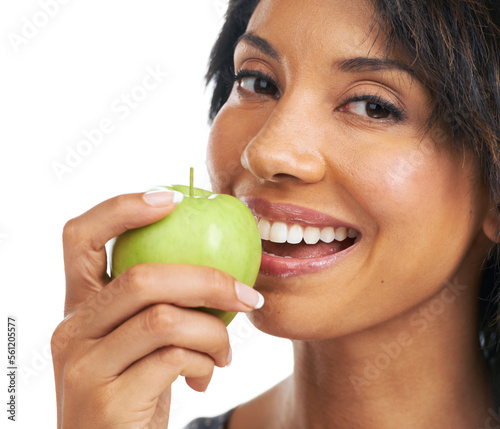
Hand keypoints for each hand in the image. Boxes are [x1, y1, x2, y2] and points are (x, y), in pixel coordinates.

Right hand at [51, 190, 261, 427]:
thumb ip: (158, 304)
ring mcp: (84, 365)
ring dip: (214, 331)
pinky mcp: (108, 400)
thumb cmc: (136, 388)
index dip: (123, 208)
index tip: (174, 198)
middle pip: (142, 277)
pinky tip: (208, 374)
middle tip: (246, 294)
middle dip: (208, 280)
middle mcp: (72, 329)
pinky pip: (175, 358)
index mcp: (79, 306)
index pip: (80, 237)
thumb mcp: (139, 342)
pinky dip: (205, 360)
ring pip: (165, 318)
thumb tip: (218, 264)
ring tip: (225, 351)